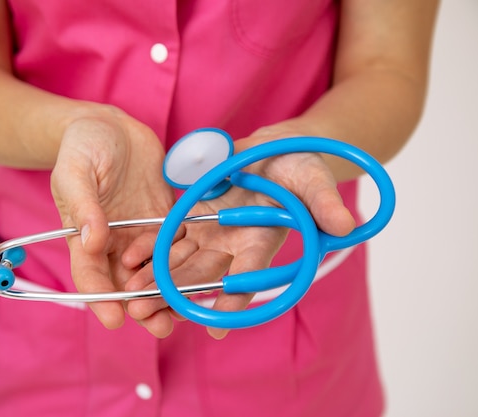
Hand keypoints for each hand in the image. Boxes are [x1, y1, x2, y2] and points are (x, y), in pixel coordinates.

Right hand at [51, 106, 174, 329]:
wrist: (110, 126)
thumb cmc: (83, 145)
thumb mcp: (75, 171)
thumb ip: (82, 205)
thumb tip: (92, 241)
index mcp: (84, 235)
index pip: (91, 274)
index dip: (101, 299)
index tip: (116, 319)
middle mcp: (113, 242)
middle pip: (126, 282)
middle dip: (143, 306)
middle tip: (162, 326)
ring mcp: (138, 232)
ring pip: (154, 270)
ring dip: (168, 290)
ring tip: (186, 310)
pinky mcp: (161, 220)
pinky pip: (174, 245)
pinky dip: (185, 261)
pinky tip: (204, 275)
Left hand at [122, 127, 355, 338]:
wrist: (275, 152)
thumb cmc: (300, 169)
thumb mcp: (315, 182)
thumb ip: (324, 203)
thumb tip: (348, 225)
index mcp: (263, 244)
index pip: (249, 276)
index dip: (234, 299)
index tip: (216, 326)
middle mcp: (235, 246)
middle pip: (204, 277)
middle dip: (177, 296)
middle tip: (150, 315)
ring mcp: (212, 234)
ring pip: (180, 261)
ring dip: (156, 279)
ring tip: (131, 296)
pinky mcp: (194, 218)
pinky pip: (168, 235)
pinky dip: (150, 247)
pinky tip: (129, 259)